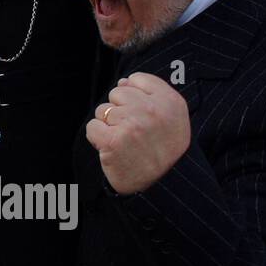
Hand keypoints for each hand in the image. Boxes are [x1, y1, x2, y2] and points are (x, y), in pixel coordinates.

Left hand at [85, 73, 190, 194]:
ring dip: (109, 126)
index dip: (134, 96)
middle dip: (120, 111)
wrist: (163, 186)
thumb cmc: (165, 150)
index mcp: (171, 101)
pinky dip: (98, 139)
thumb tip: (123, 82)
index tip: (141, 114)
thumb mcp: (173, 118)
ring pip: (103, 110)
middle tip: (134, 132)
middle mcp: (152, 110)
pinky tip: (113, 149)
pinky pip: (92, 127)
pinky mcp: (113, 141)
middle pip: (117, 93)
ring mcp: (132, 125)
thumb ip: (153, 94)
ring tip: (126, 142)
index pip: (137, 78)